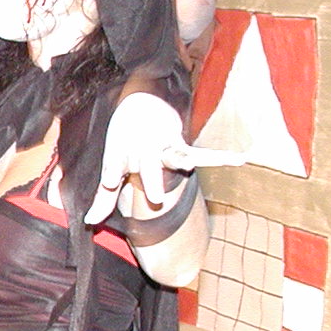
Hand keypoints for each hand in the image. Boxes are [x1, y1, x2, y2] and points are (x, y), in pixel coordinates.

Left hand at [84, 92, 243, 223]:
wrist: (138, 107)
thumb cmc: (123, 144)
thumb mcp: (111, 166)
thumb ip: (103, 198)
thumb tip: (90, 223)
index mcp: (122, 156)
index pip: (116, 167)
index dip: (113, 174)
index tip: (112, 180)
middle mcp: (143, 151)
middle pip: (148, 167)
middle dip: (153, 181)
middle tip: (157, 198)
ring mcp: (163, 147)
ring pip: (174, 154)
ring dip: (182, 159)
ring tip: (189, 164)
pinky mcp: (181, 146)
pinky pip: (204, 154)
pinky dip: (222, 157)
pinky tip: (240, 159)